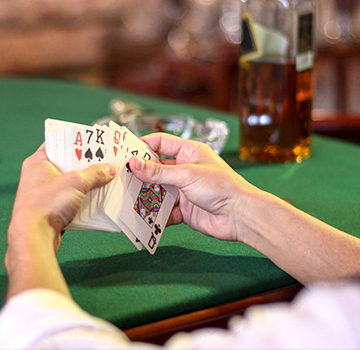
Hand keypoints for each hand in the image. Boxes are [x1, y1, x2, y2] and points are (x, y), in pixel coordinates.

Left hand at [8, 144, 113, 249]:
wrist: (34, 237)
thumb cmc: (46, 204)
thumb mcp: (76, 183)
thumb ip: (95, 174)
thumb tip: (109, 169)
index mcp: (38, 162)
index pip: (57, 143)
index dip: (75, 140)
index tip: (92, 140)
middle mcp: (38, 176)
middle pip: (66, 164)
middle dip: (86, 164)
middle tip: (104, 160)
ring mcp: (43, 193)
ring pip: (69, 183)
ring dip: (86, 183)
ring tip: (105, 179)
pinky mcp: (50, 210)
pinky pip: (69, 199)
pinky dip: (82, 199)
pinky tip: (96, 199)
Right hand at [129, 133, 275, 242]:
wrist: (240, 216)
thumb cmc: (221, 187)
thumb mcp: (187, 175)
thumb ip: (158, 171)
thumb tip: (133, 163)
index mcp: (190, 152)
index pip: (161, 142)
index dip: (142, 145)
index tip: (124, 151)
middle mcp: (186, 169)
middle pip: (156, 169)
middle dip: (140, 174)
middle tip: (119, 177)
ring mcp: (185, 190)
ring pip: (158, 191)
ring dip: (145, 195)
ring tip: (125, 197)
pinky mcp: (185, 210)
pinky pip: (164, 212)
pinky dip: (155, 215)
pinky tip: (142, 216)